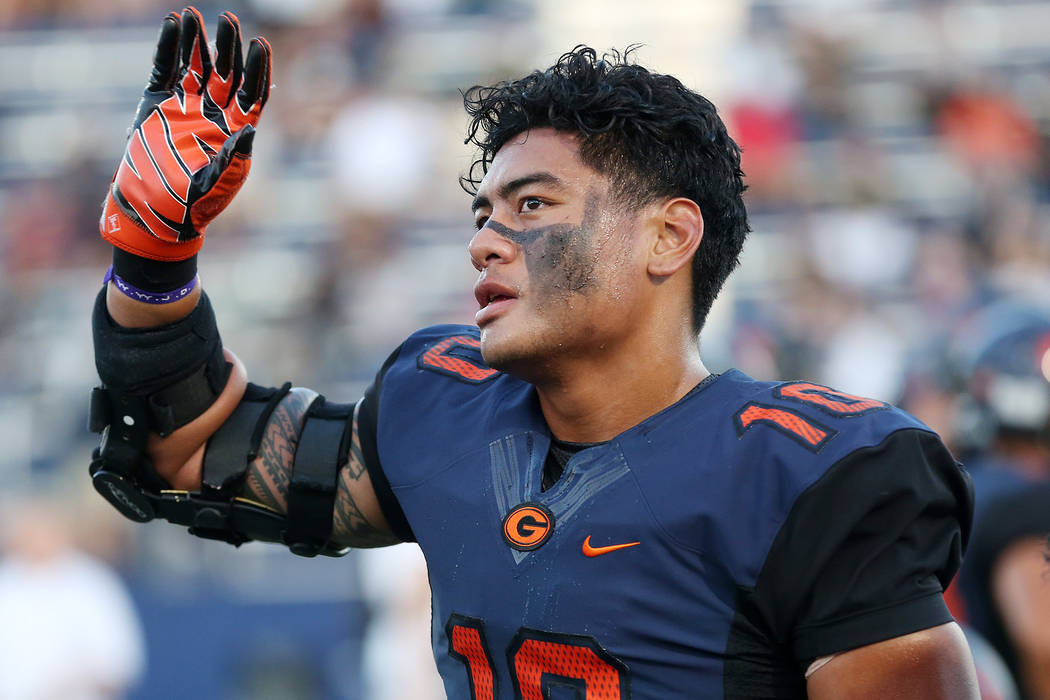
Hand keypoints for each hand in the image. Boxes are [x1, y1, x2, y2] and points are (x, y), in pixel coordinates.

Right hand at [100, 7, 271, 260]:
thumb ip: (235, 158)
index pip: (252, 92)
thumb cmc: (193, 205)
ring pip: (194, 65)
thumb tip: (252, 128)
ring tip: (194, 15)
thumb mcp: (219, 184)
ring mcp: (185, 106)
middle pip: (225, 72)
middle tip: (230, 19)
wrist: (154, 212)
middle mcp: (213, 113)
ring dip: (196, 41)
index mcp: (235, 129)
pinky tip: (171, 25)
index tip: (260, 45)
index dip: (257, 69)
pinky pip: (163, 70)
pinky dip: (166, 48)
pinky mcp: (156, 105)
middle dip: (228, 46)